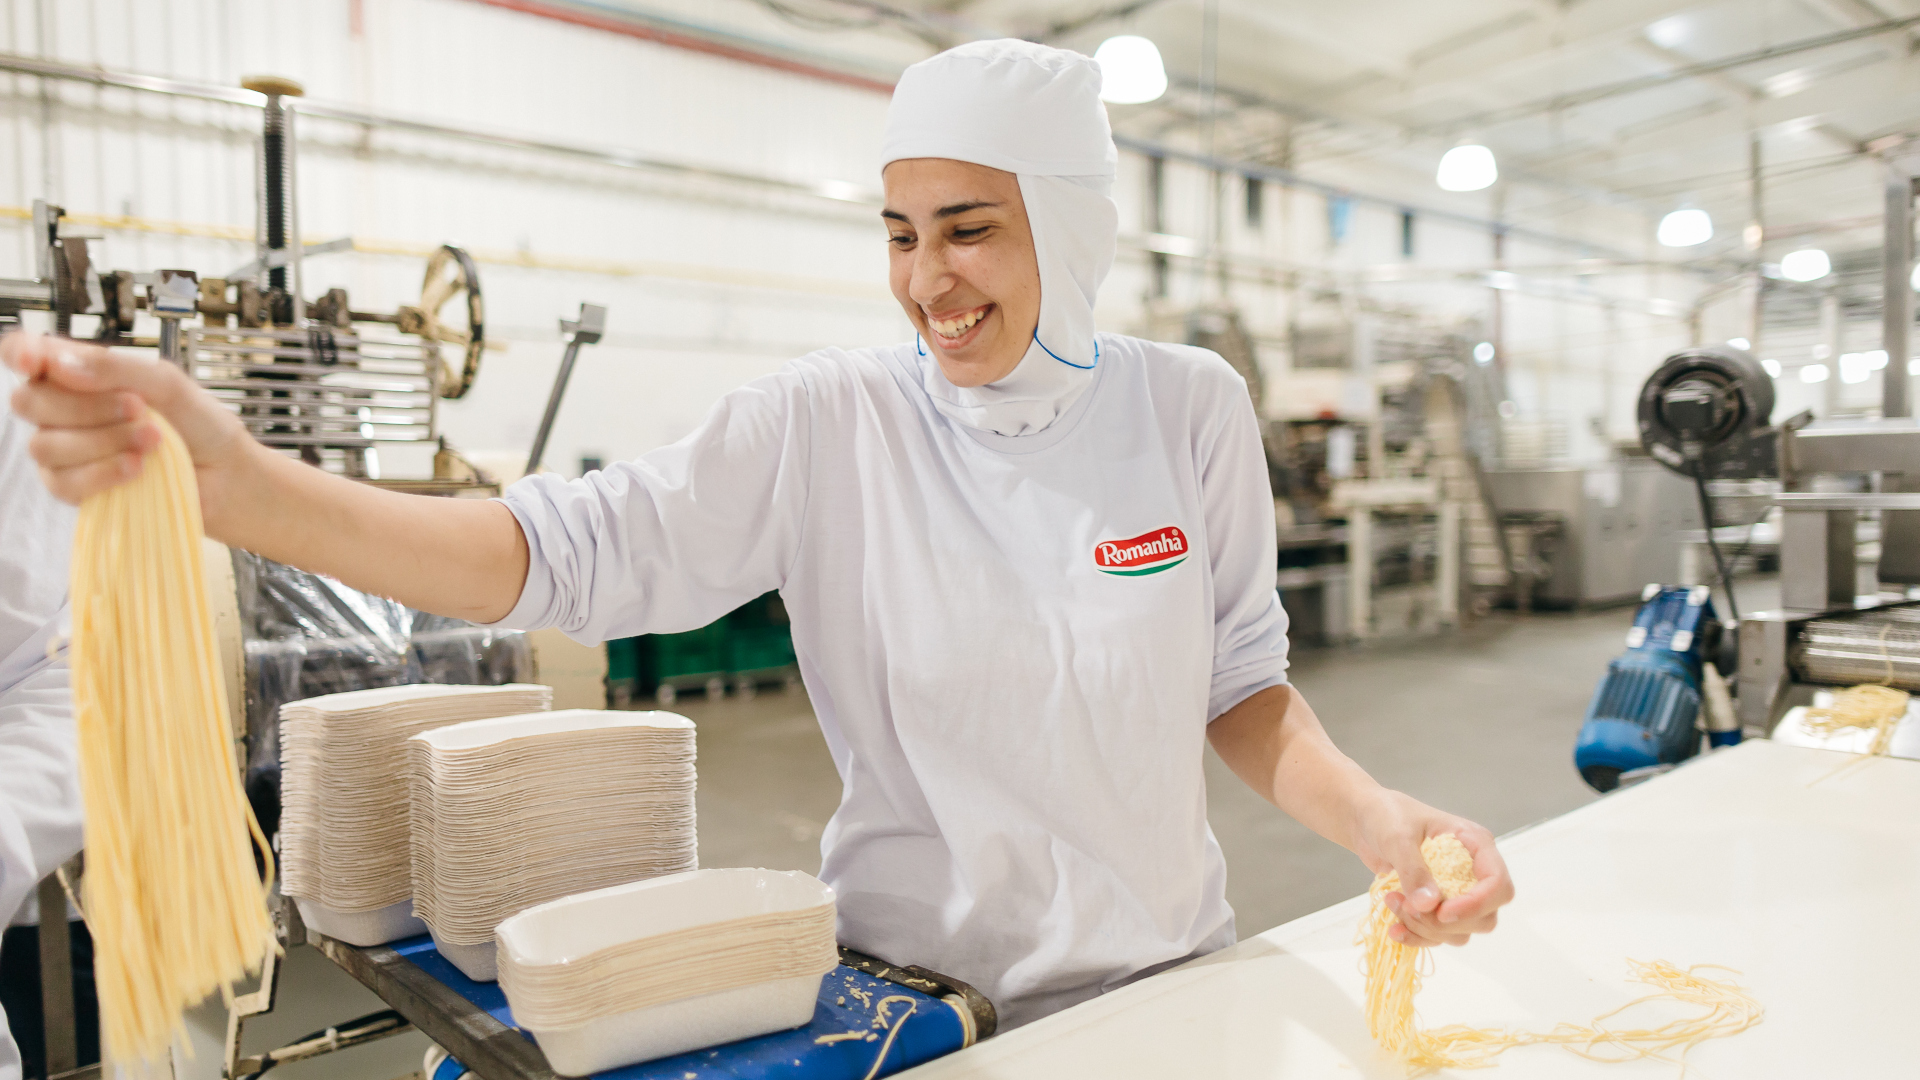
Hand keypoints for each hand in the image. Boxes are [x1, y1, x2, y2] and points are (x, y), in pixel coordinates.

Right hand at [4, 330, 254, 511]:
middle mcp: (65, 410)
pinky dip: (103, 473)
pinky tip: (137, 468)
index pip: (26, 354)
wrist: (226, 474)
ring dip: (104, 441)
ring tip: (153, 440)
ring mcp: (66, 451)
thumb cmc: (200, 424)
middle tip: (138, 408)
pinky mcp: (76, 488)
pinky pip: (63, 482)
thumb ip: (116, 367)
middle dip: (86, 406)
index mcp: (81, 373)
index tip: (36, 362)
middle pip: (29, 401)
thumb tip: (61, 362)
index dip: (20, 354)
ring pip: (45, 444)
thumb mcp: (167, 383)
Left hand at [1349, 788, 1512, 947]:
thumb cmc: (1387, 816)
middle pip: (1484, 917)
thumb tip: (1430, 905)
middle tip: (1407, 905)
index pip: (1498, 884)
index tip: (1442, 913)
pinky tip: (1394, 928)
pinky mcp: (1437, 907)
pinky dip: (1417, 937)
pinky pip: (1439, 936)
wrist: (1367, 820)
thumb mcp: (1398, 837)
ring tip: (1393, 901)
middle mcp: (1473, 871)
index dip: (1477, 904)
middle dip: (1444, 922)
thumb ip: (1414, 870)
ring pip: (1461, 932)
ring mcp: (1456, 892)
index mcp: (1476, 844)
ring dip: (1425, 928)